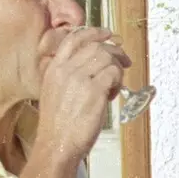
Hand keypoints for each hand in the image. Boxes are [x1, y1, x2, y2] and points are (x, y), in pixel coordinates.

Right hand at [33, 27, 130, 160]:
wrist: (56, 145)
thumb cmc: (57, 126)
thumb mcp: (53, 93)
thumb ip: (67, 76)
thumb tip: (93, 67)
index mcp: (54, 69)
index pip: (74, 39)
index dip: (93, 32)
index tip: (107, 34)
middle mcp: (65, 70)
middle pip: (96, 47)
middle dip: (115, 51)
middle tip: (125, 62)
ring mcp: (80, 79)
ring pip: (107, 58)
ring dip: (117, 68)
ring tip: (115, 85)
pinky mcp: (94, 91)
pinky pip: (114, 74)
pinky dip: (118, 82)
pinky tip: (112, 95)